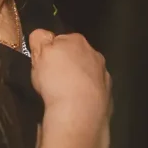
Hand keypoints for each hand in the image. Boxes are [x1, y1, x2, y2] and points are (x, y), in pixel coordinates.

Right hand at [30, 30, 111, 147]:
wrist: (80, 112)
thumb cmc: (56, 80)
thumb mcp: (39, 54)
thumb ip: (39, 39)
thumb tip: (41, 35)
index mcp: (77, 41)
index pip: (60, 39)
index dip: (50, 51)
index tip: (43, 63)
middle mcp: (95, 55)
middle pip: (76, 55)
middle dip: (66, 64)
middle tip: (52, 79)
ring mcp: (104, 76)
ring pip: (87, 73)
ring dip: (78, 79)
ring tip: (64, 94)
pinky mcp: (108, 96)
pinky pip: (94, 91)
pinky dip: (86, 95)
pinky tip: (75, 105)